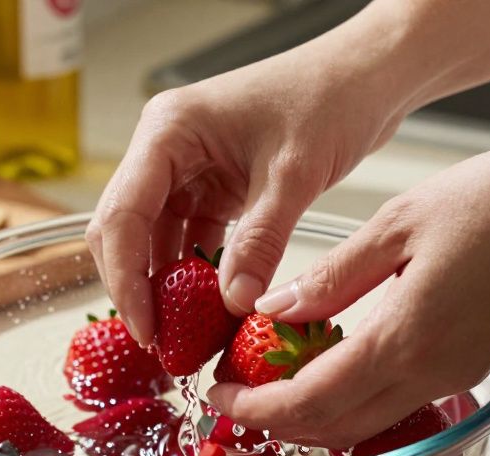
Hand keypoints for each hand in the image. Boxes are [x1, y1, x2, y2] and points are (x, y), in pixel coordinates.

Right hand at [85, 24, 409, 344]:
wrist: (366, 76)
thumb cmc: (329, 98)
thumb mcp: (294, 175)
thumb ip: (261, 241)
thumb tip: (234, 304)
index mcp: (168, 131)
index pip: (123, 214)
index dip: (126, 278)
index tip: (146, 328)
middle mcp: (166, 149)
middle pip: (125, 231)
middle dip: (138, 289)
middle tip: (161, 344)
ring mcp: (187, 170)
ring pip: (156, 242)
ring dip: (168, 289)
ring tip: (185, 339)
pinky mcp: (213, 188)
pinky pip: (191, 241)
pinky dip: (198, 278)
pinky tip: (211, 313)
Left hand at [208, 138, 489, 446]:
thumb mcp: (401, 223)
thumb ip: (334, 276)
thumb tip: (275, 310)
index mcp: (404, 340)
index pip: (309, 402)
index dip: (255, 408)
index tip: (217, 395)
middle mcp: (429, 375)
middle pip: (333, 429)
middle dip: (275, 421)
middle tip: (234, 391)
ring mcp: (454, 378)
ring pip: (366, 424)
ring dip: (313, 415)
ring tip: (272, 377)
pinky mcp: (470, 369)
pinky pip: (396, 402)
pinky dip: (352, 398)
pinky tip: (330, 362)